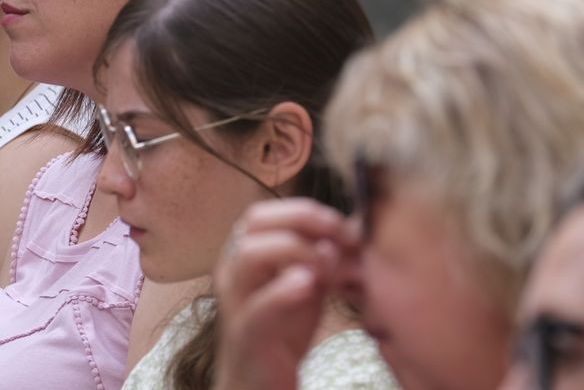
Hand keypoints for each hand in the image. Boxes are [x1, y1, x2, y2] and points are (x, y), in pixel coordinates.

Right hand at [211, 199, 351, 389]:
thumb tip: (349, 229)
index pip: (268, 211)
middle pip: (256, 221)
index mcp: (246, 254)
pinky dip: (284, 289)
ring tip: (325, 262)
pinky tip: (309, 284)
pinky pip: (258, 305)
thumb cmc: (282, 330)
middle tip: (340, 235)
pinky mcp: (246, 333)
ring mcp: (235, 300)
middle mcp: (233, 269)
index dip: (307, 210)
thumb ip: (324, 260)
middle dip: (302, 219)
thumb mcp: (308, 287)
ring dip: (294, 248)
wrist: (259, 382)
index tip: (344, 225)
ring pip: (250, 253)